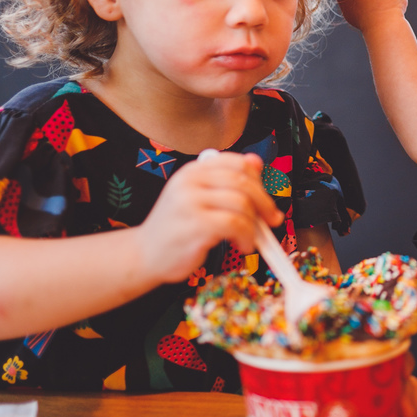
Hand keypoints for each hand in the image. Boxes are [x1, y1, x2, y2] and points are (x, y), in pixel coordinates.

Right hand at [134, 152, 280, 285]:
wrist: (145, 254)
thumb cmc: (177, 227)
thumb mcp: (199, 197)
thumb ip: (225, 181)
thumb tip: (257, 163)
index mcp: (193, 170)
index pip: (237, 162)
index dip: (258, 180)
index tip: (265, 197)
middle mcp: (190, 181)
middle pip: (244, 181)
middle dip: (265, 202)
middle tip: (271, 219)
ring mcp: (190, 202)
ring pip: (242, 203)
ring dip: (254, 225)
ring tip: (250, 238)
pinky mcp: (195, 225)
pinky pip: (236, 224)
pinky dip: (247, 236)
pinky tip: (243, 245)